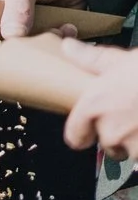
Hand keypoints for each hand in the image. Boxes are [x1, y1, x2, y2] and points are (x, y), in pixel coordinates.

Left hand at [59, 39, 137, 159]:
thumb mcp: (120, 60)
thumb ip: (91, 59)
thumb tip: (68, 47)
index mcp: (94, 106)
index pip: (75, 135)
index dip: (82, 134)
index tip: (88, 134)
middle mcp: (110, 130)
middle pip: (108, 143)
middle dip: (119, 135)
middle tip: (134, 117)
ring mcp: (134, 146)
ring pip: (132, 151)